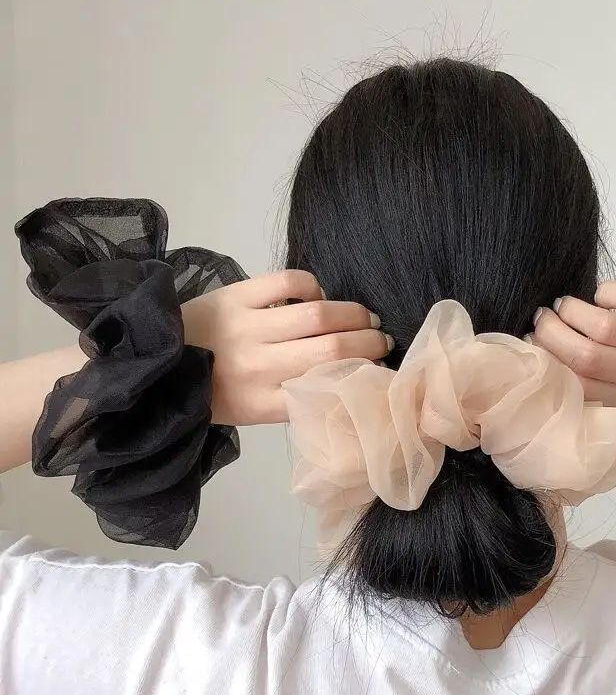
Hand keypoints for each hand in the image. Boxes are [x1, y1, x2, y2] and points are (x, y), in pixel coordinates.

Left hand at [181, 270, 390, 425]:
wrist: (153, 363)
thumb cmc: (208, 392)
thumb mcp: (250, 412)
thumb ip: (291, 400)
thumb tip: (343, 379)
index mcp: (263, 404)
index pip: (325, 390)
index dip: (360, 379)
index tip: (378, 373)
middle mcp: (259, 367)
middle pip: (332, 350)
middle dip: (369, 343)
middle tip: (383, 340)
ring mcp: (247, 328)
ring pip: (318, 315)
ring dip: (354, 314)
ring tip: (366, 318)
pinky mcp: (236, 295)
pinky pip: (289, 283)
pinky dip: (313, 287)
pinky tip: (317, 297)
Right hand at [531, 281, 615, 411]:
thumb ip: (605, 381)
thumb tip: (551, 356)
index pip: (582, 385)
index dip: (551, 362)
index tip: (535, 344)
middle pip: (588, 356)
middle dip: (554, 334)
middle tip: (542, 318)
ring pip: (605, 326)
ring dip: (573, 311)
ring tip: (564, 304)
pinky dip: (605, 292)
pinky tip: (601, 295)